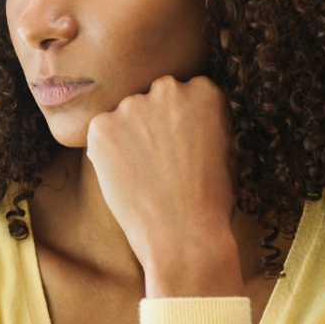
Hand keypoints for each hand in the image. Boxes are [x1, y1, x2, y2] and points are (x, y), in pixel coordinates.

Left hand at [86, 74, 240, 295]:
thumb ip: (201, 119)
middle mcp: (168, 88)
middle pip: (150, 99)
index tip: (180, 147)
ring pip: (123, 116)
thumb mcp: (223, 148)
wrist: (183, 235)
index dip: (178, 124)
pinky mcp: (101, 126)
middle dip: (151, 123)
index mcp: (204, 90)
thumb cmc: (210, 200)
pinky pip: (100, 134)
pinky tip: (125, 177)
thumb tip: (180, 112)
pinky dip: (105, 152)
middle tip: (158, 161)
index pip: (181, 95)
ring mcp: (132, 105)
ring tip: (143, 174)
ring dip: (127, 137)